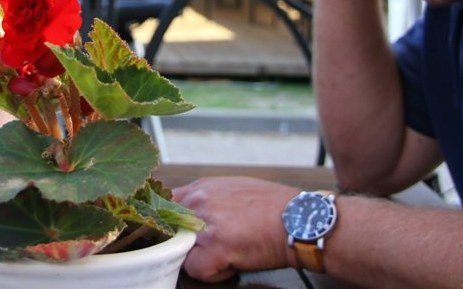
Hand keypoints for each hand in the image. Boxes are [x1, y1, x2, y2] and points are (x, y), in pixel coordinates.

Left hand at [173, 177, 296, 281]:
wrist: (300, 219)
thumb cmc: (274, 207)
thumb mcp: (234, 189)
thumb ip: (208, 199)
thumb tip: (192, 214)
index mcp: (201, 188)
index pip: (162, 204)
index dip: (168, 224)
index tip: (175, 234)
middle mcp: (197, 202)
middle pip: (168, 231)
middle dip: (186, 244)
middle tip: (212, 247)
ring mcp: (204, 223)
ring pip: (181, 252)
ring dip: (202, 258)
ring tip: (227, 252)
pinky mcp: (215, 246)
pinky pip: (198, 270)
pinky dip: (215, 274)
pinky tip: (234, 263)